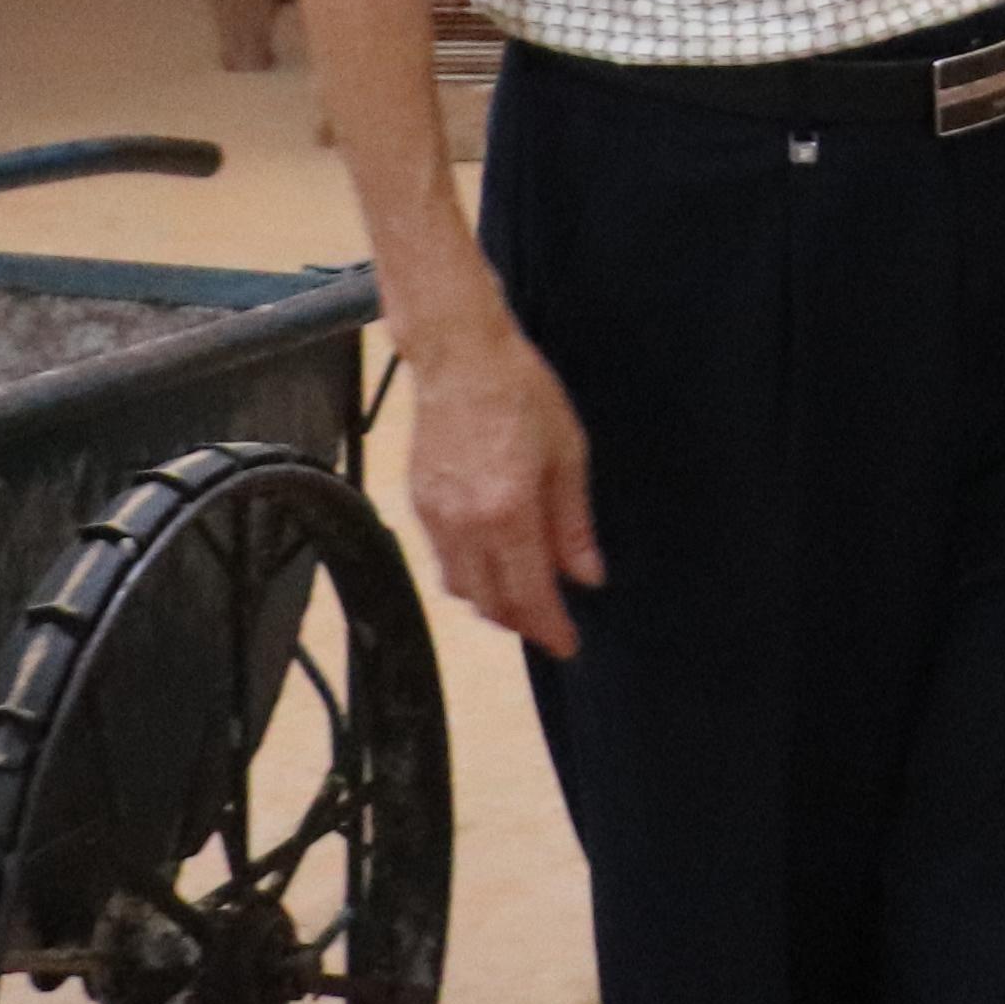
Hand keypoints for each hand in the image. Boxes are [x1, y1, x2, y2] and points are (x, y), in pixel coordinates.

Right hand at [398, 317, 603, 657]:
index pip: (528, 594)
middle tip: (549, 622)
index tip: (568, 646)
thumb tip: (587, 576)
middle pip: (488, 602)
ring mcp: (434, 517)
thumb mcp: (568, 455)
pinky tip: (491, 560)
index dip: (549, 628)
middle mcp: (464, 525)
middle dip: (520, 621)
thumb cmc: (523, 394)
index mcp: (507, 513)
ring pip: (459, 586)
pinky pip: (441, 560)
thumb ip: (572, 524)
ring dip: (491, 602)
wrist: (460, 357)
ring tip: (523, 594)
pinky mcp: (417, 503)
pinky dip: (467, 574)